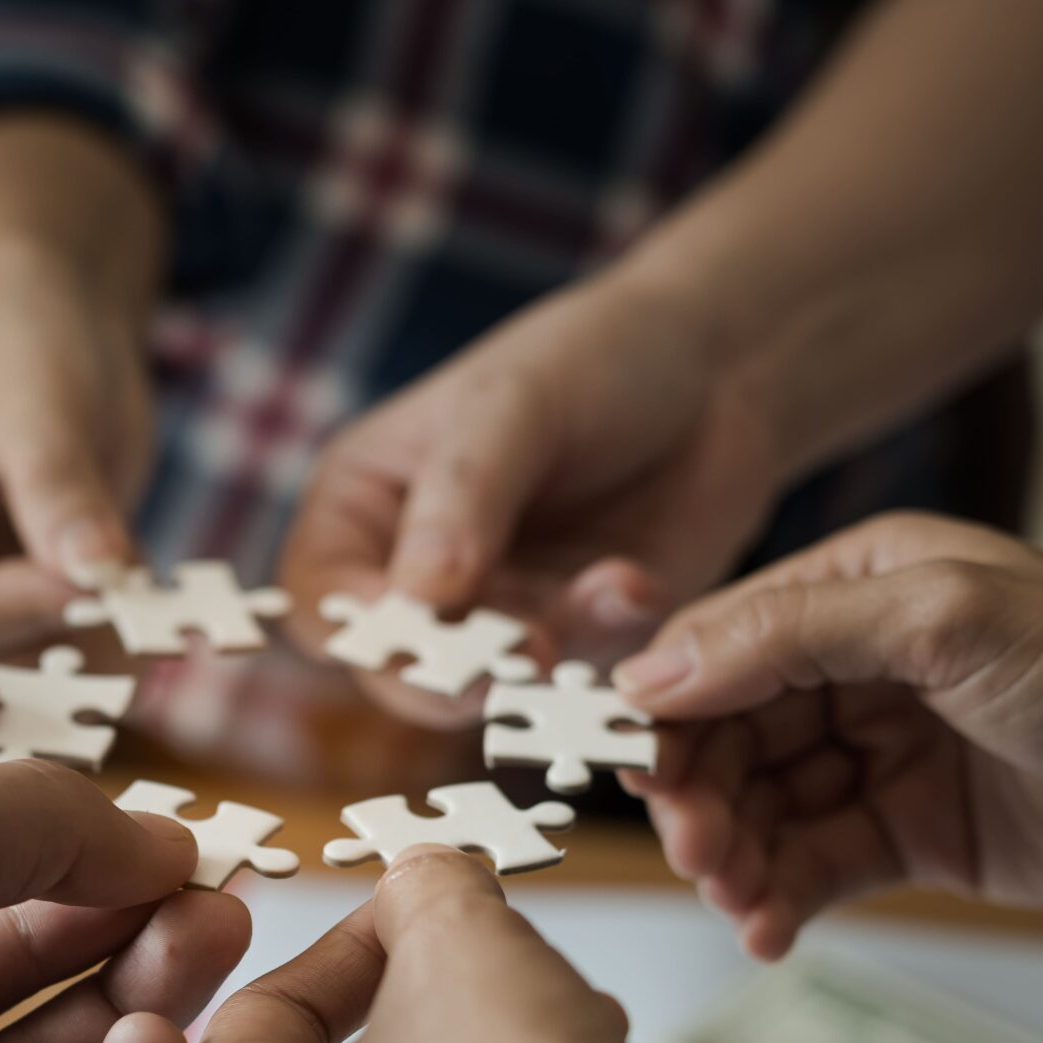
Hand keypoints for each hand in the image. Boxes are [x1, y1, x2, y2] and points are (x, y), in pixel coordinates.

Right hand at [0, 270, 151, 655]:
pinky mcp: (12, 641)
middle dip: (66, 643)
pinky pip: (66, 678)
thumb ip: (63, 494)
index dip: (28, 607)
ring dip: (100, 654)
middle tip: (150, 614)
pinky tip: (148, 607)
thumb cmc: (24, 353)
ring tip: (145, 589)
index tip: (109, 585)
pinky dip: (115, 651)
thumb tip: (98, 571)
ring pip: (31, 690)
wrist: (52, 344)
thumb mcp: (42, 410)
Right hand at [280, 275, 777, 714]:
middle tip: (518, 653)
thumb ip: (463, 496)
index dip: (357, 630)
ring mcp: (498, 616)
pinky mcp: (576, 642)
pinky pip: (579, 674)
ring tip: (605, 589)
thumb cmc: (589, 358)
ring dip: (547, 652)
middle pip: (397, 668)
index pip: (322, 601)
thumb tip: (417, 598)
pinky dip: (608, 635)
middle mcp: (417, 578)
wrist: (719, 367)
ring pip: (492, 683)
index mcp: (363, 508)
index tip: (415, 631)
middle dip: (454, 671)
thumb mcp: (513, 403)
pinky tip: (638, 581)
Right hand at [613, 514, 1042, 958]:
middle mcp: (858, 668)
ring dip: (735, 859)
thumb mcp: (945, 622)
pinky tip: (769, 930)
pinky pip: (816, 868)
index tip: (632, 770)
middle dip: (699, 799)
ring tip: (741, 900)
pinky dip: (781, 901)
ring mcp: (885, 754)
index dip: (665, 710)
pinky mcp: (915, 834)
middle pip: (726, 738)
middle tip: (699, 853)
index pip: (717, 646)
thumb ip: (793, 636)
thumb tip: (655, 672)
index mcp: (857, 588)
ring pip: (763, 811)